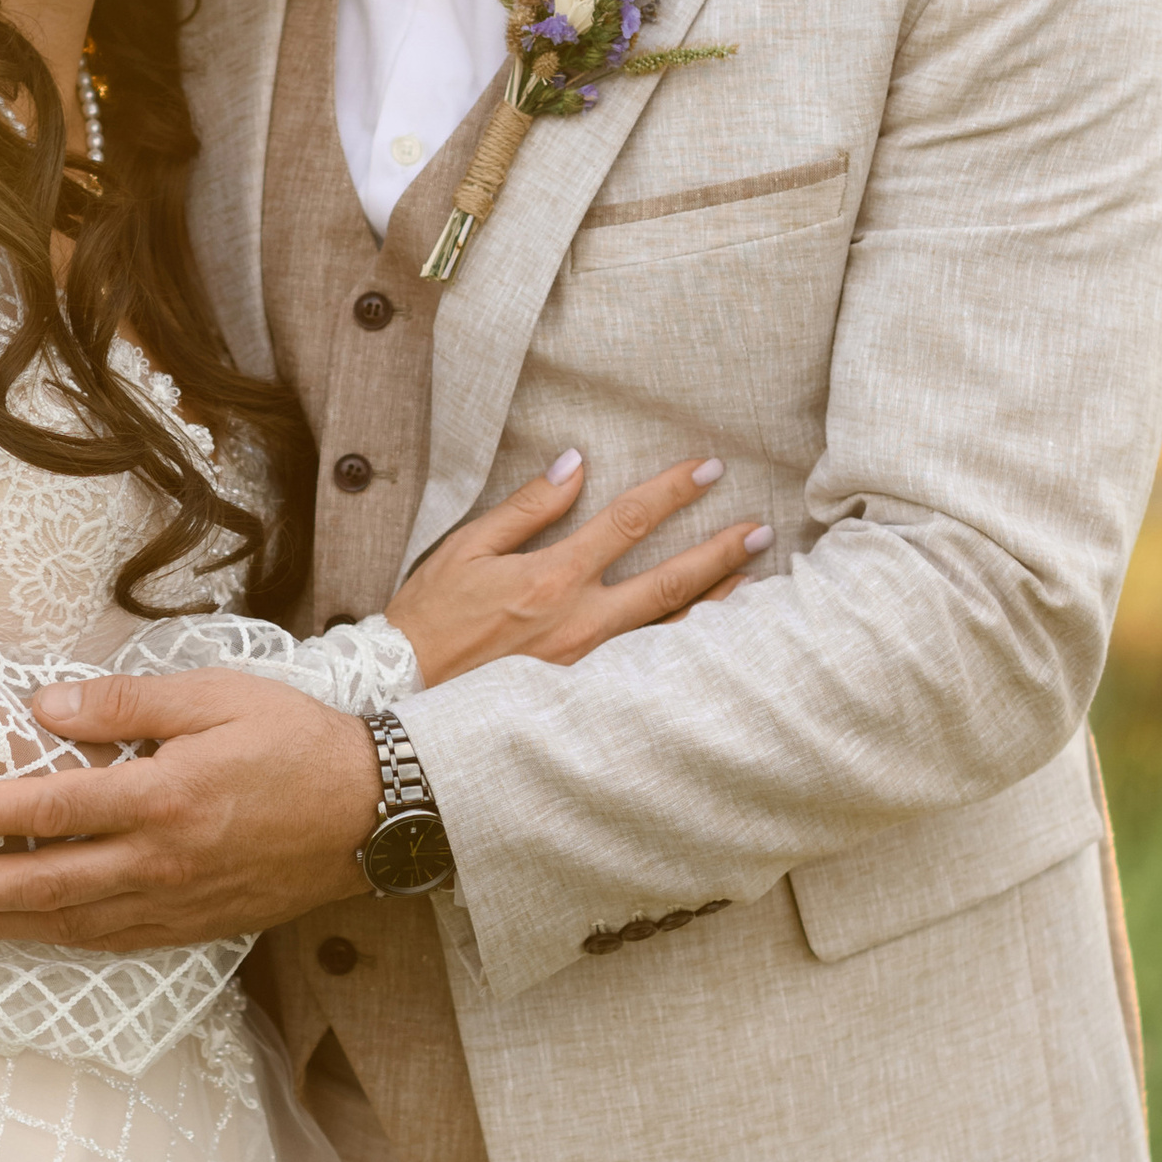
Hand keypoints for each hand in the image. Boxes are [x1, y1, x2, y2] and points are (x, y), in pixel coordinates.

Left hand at [0, 669, 378, 949]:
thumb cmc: (299, 742)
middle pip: (41, 885)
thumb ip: (126, 705)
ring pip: (68, 923)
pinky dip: (57, 939)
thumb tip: (44, 709)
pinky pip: (111, 941)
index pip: (48, 811)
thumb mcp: (217, 696)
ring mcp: (176, 903)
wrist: (377, 813)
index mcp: (164, 798)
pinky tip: (24, 935)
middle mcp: (161, 861)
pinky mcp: (194, 926)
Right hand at [390, 450, 767, 685]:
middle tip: (759, 530)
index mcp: (552, 577)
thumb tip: (576, 466)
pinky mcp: (582, 695)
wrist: (402, 691)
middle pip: (668, 581)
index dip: (672, 492)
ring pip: (668, 633)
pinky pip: (647, 670)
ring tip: (754, 583)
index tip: (708, 469)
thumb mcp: (468, 547)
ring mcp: (586, 665)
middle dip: (719, 553)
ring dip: (715, 605)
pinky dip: (685, 652)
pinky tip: (710, 642)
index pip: (628, 522)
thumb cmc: (430, 617)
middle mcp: (579, 622)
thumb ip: (529, 507)